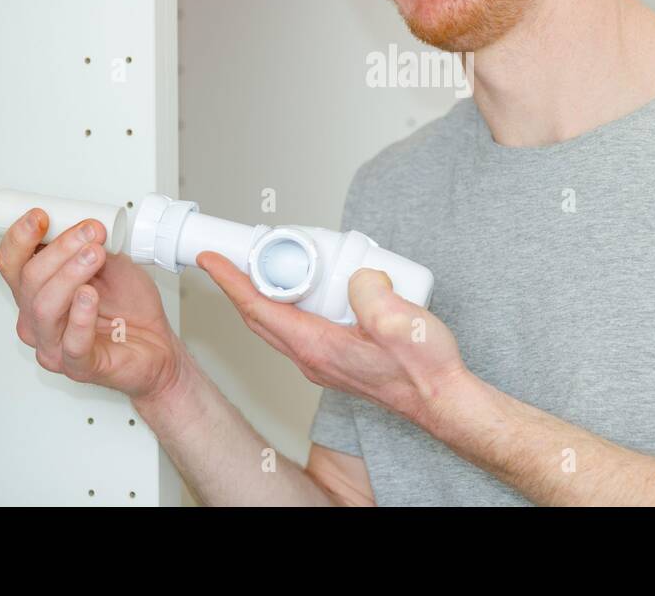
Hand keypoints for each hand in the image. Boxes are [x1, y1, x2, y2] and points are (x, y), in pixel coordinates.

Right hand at [0, 209, 182, 401]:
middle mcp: (38, 320)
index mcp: (37, 293)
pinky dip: (81, 316)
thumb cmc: (130, 309)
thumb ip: (90, 245)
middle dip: (59, 250)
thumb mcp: (110, 263)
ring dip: (69, 274)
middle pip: (29, 281)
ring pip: (44, 307)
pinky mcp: (79, 366)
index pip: (11, 264)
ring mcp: (55, 346)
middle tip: (90, 233)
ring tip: (94, 255)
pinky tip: (90, 296)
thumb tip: (80, 222)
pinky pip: (73, 343)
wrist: (158, 345)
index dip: (20, 238)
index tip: (41, 216)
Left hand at [197, 251, 467, 426]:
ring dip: (267, 294)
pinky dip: (293, 303)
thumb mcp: (399, 320)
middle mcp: (314, 357)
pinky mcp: (338, 358)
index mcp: (318, 346)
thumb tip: (358, 274)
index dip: (230, 281)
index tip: (211, 260)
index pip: (258, 309)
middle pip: (261, 317)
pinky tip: (313, 288)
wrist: (442, 400)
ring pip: (280, 322)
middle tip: (233, 255)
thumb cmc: (424, 370)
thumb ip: (370, 291)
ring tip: (272, 264)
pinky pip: (303, 326)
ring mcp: (324, 361)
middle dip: (240, 284)